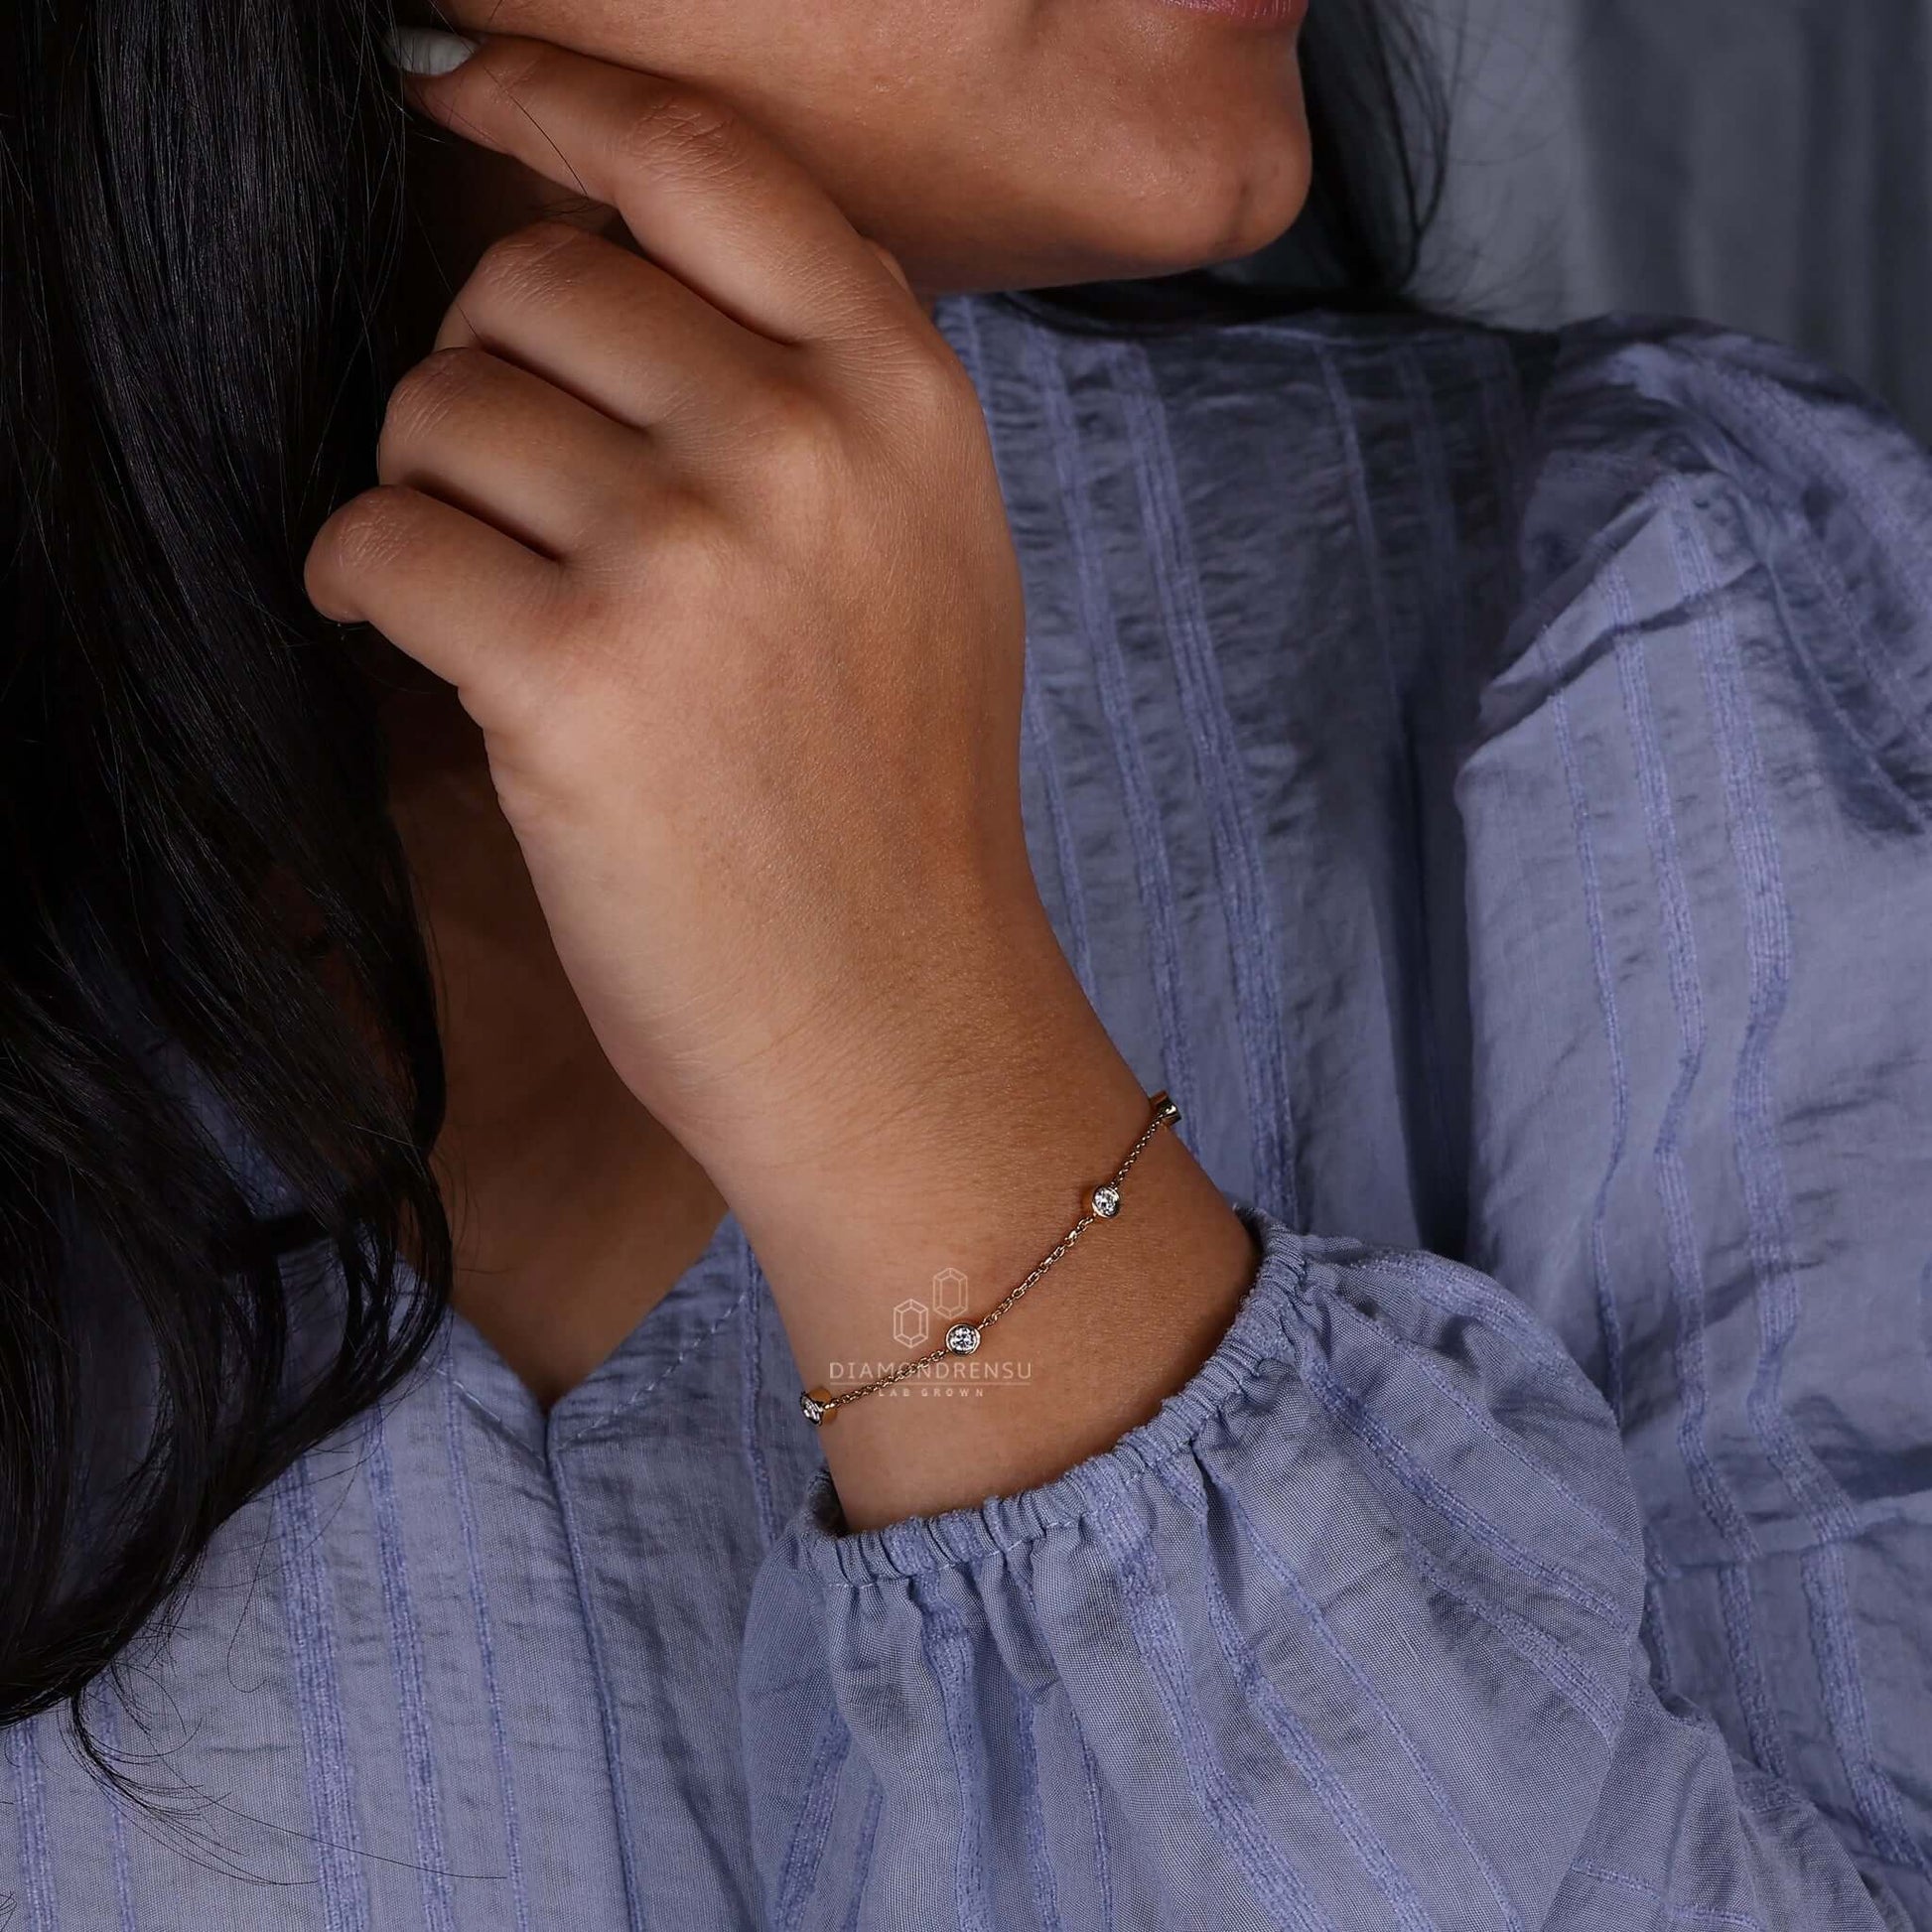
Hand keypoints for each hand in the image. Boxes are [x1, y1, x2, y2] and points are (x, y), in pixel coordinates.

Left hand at [307, 31, 1053, 1171]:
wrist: (901, 1018)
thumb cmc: (898, 804)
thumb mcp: (932, 555)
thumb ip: (825, 391)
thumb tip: (633, 250)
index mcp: (901, 398)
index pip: (697, 163)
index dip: (548, 104)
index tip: (455, 88)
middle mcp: (804, 445)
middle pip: (530, 279)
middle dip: (486, 372)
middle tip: (514, 495)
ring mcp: (691, 555)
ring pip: (439, 404)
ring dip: (427, 487)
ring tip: (487, 590)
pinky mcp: (575, 675)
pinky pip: (382, 538)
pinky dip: (366, 581)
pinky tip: (412, 637)